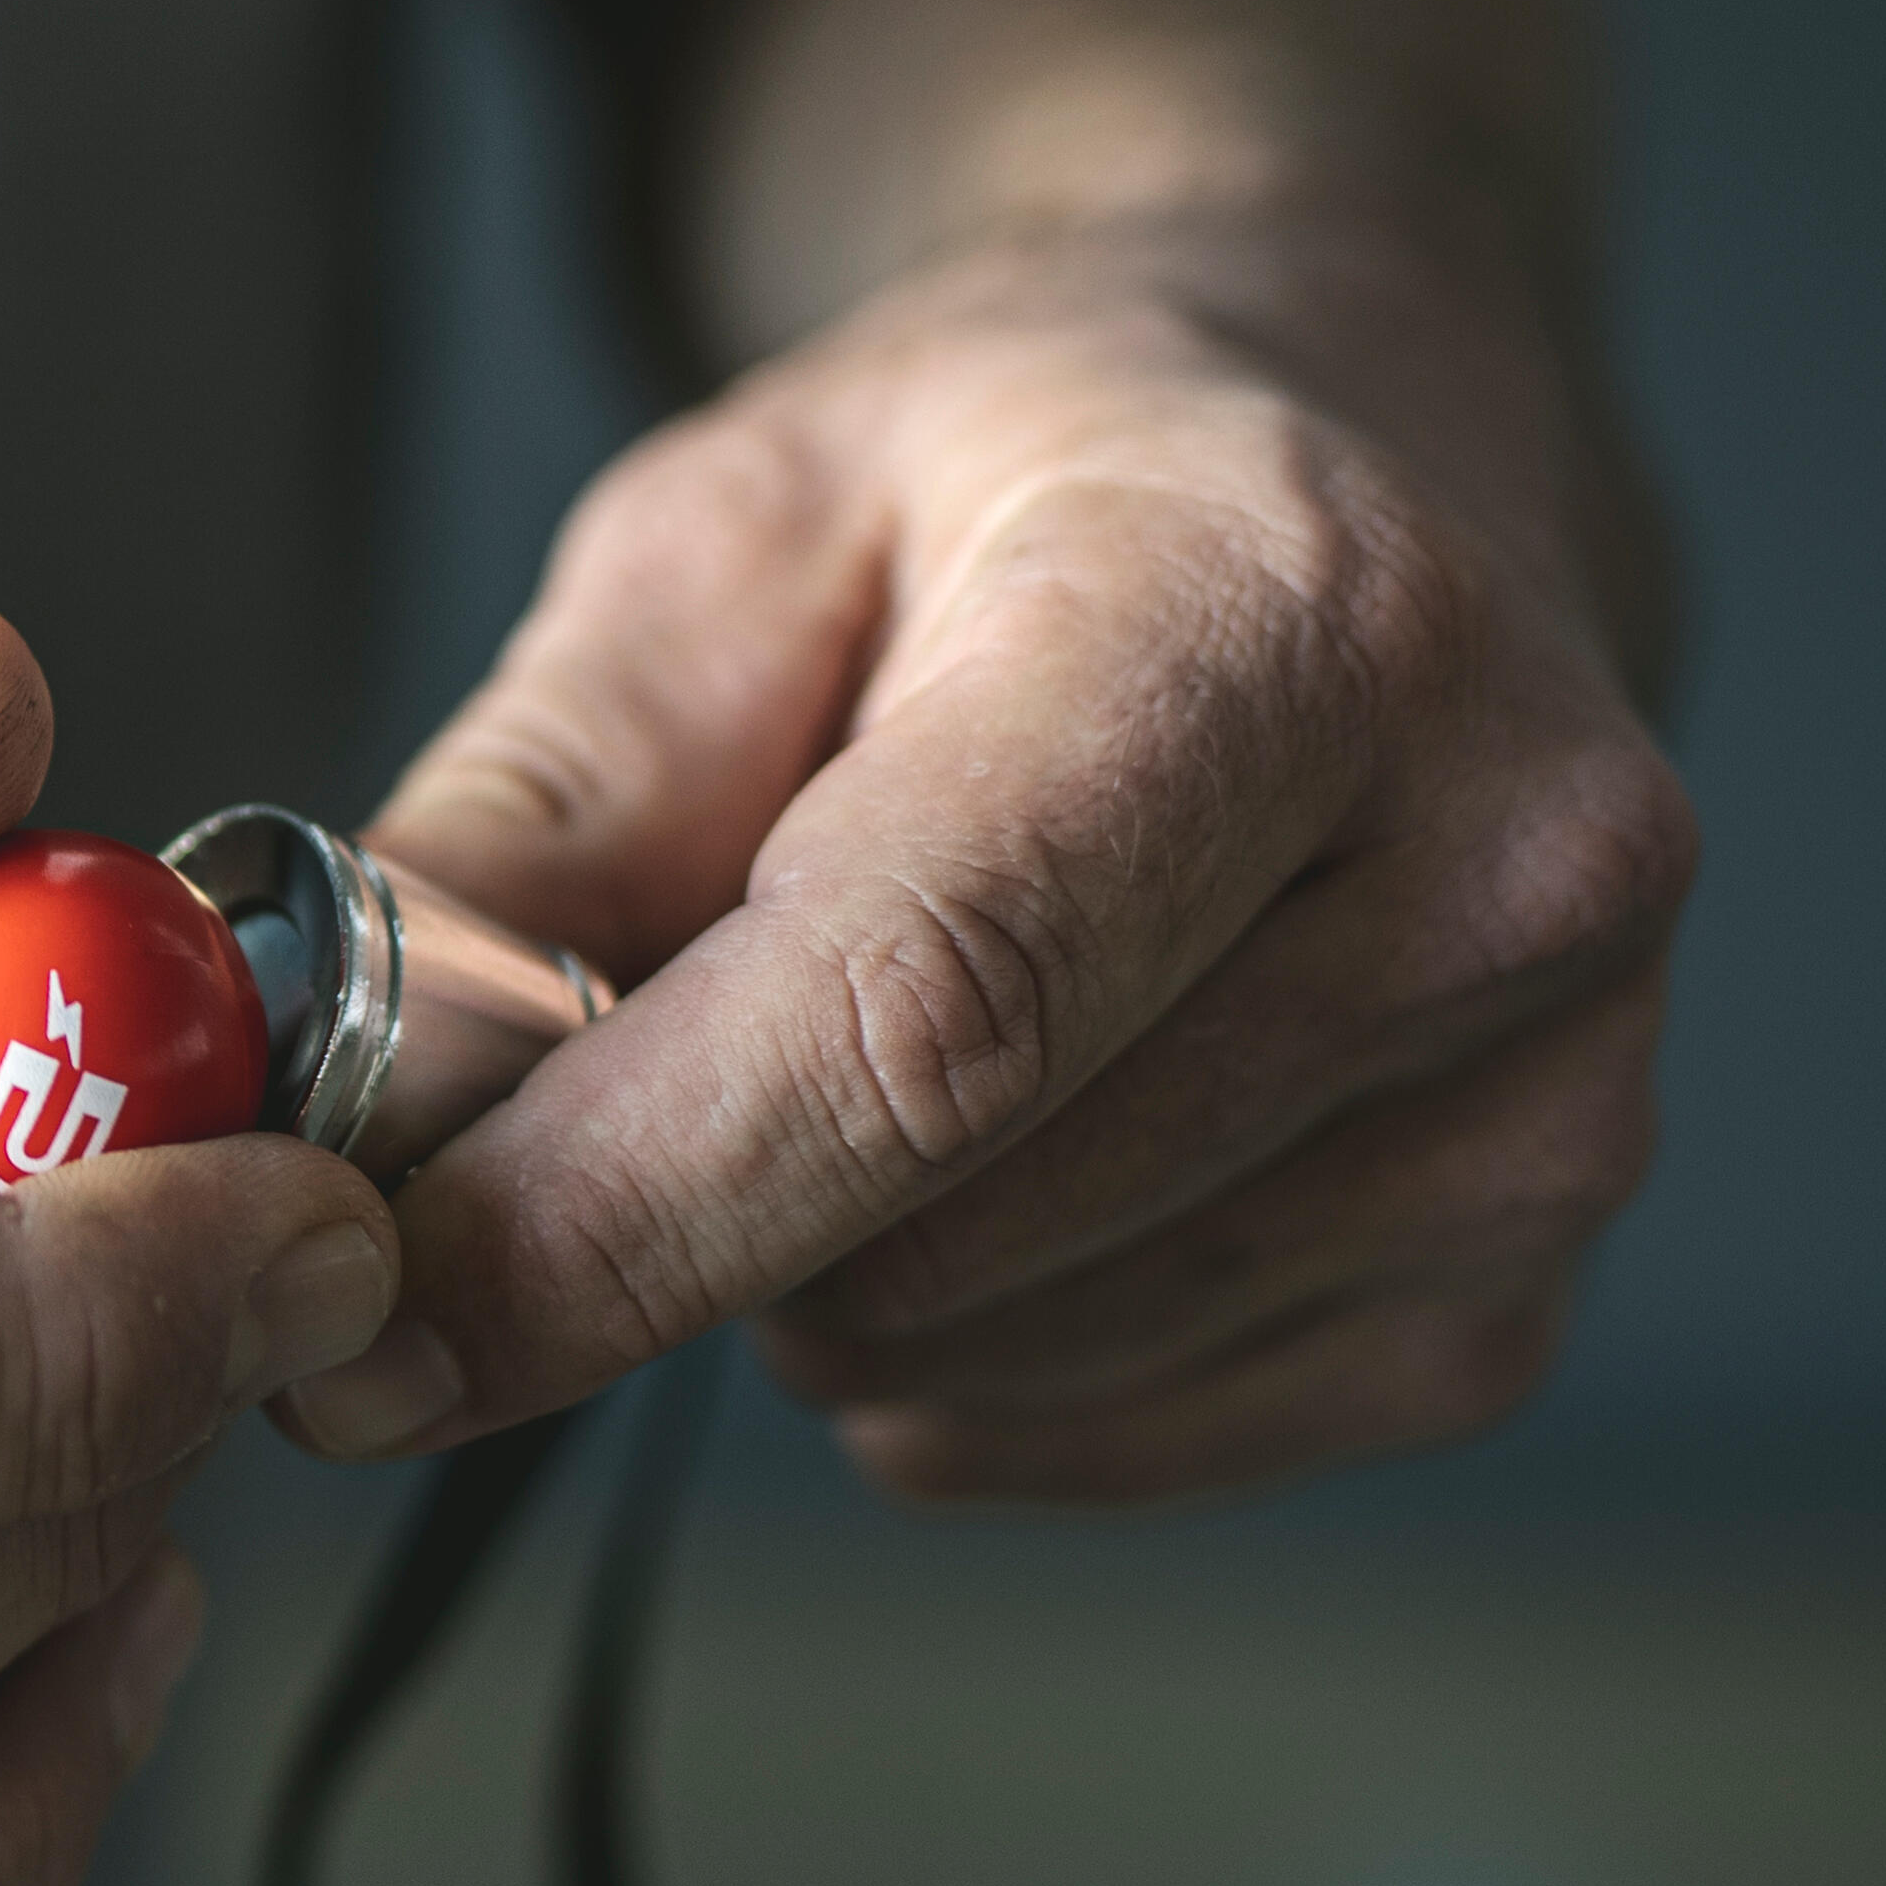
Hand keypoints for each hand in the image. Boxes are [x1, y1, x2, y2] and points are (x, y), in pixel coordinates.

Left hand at [287, 217, 1692, 1501]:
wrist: (1351, 446)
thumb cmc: (1013, 485)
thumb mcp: (718, 542)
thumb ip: (518, 826)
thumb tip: (339, 1116)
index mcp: (1283, 616)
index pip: (927, 1012)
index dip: (617, 1208)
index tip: (372, 1325)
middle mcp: (1492, 862)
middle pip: (935, 1223)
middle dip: (676, 1196)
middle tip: (649, 1021)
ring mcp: (1547, 1097)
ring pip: (985, 1362)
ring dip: (822, 1260)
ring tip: (891, 1008)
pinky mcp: (1514, 1280)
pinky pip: (1098, 1439)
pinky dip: (960, 1346)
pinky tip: (1008, 1132)